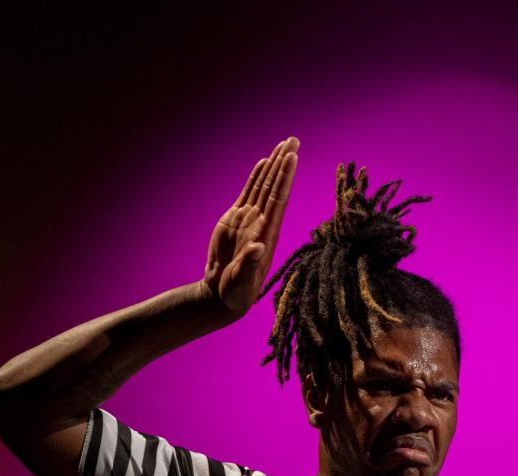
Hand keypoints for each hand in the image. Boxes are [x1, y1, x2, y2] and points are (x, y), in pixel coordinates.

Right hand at [203, 136, 298, 312]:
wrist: (223, 293)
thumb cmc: (236, 291)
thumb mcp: (243, 280)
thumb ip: (249, 264)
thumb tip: (258, 247)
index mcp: (266, 233)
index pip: (278, 199)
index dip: (285, 178)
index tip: (293, 157)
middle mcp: (262, 221)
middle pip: (275, 185)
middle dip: (284, 162)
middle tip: (294, 139)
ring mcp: (250, 218)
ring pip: (264, 185)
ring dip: (274, 165)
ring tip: (284, 144)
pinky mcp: (236, 218)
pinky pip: (249, 192)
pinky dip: (257, 176)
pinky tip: (265, 162)